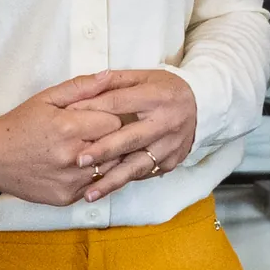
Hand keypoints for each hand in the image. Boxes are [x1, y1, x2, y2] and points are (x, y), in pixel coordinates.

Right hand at [0, 76, 126, 205]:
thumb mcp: (46, 98)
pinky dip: (91, 175)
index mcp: (69, 127)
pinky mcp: (67, 196)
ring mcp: (71, 180)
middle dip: (110, 139)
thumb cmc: (20, 124)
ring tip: (87, 150)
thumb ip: (80, 87)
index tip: (98, 117)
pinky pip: (95, 186)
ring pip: (110, 169)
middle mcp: (73, 156)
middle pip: (117, 147)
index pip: (115, 122)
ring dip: (104, 159)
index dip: (109, 118)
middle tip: (95, 134)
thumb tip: (109, 75)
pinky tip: (76, 166)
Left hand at [70, 70, 199, 200]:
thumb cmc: (165, 88)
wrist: (202, 105)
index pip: (118, 103)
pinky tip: (105, 189)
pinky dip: (124, 181)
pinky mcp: (172, 161)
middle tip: (78, 160)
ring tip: (89, 193)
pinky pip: (145, 173)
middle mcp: (166, 122)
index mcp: (157, 96)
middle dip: (103, 151)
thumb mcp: (143, 76)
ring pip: (138, 165)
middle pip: (130, 138)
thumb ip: (114, 81)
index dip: (91, 110)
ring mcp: (171, 145)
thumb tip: (85, 88)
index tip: (67, 118)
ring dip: (112, 180)